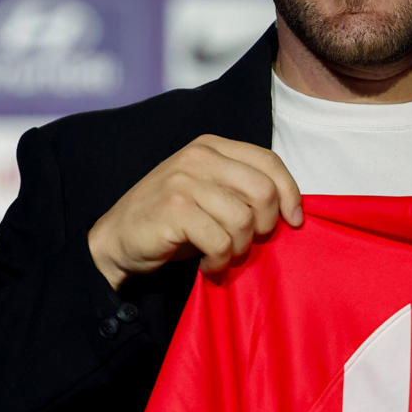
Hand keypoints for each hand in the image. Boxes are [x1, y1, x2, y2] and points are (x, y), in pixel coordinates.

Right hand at [87, 135, 303, 288]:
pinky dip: (219, 261)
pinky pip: (220, 241)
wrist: (117, 239)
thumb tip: (290, 208)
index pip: (269, 162)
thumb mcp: (208, 192)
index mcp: (211, 146)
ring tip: (223, 255)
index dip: (290, 194)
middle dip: (264, 226)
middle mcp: (199, 156)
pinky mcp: (174, 209)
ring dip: (239, 248)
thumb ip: (242, 188)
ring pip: (244, 220)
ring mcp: (184, 181)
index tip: (294, 221)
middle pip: (263, 191)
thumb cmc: (171, 221)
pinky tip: (208, 265)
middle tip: (247, 243)